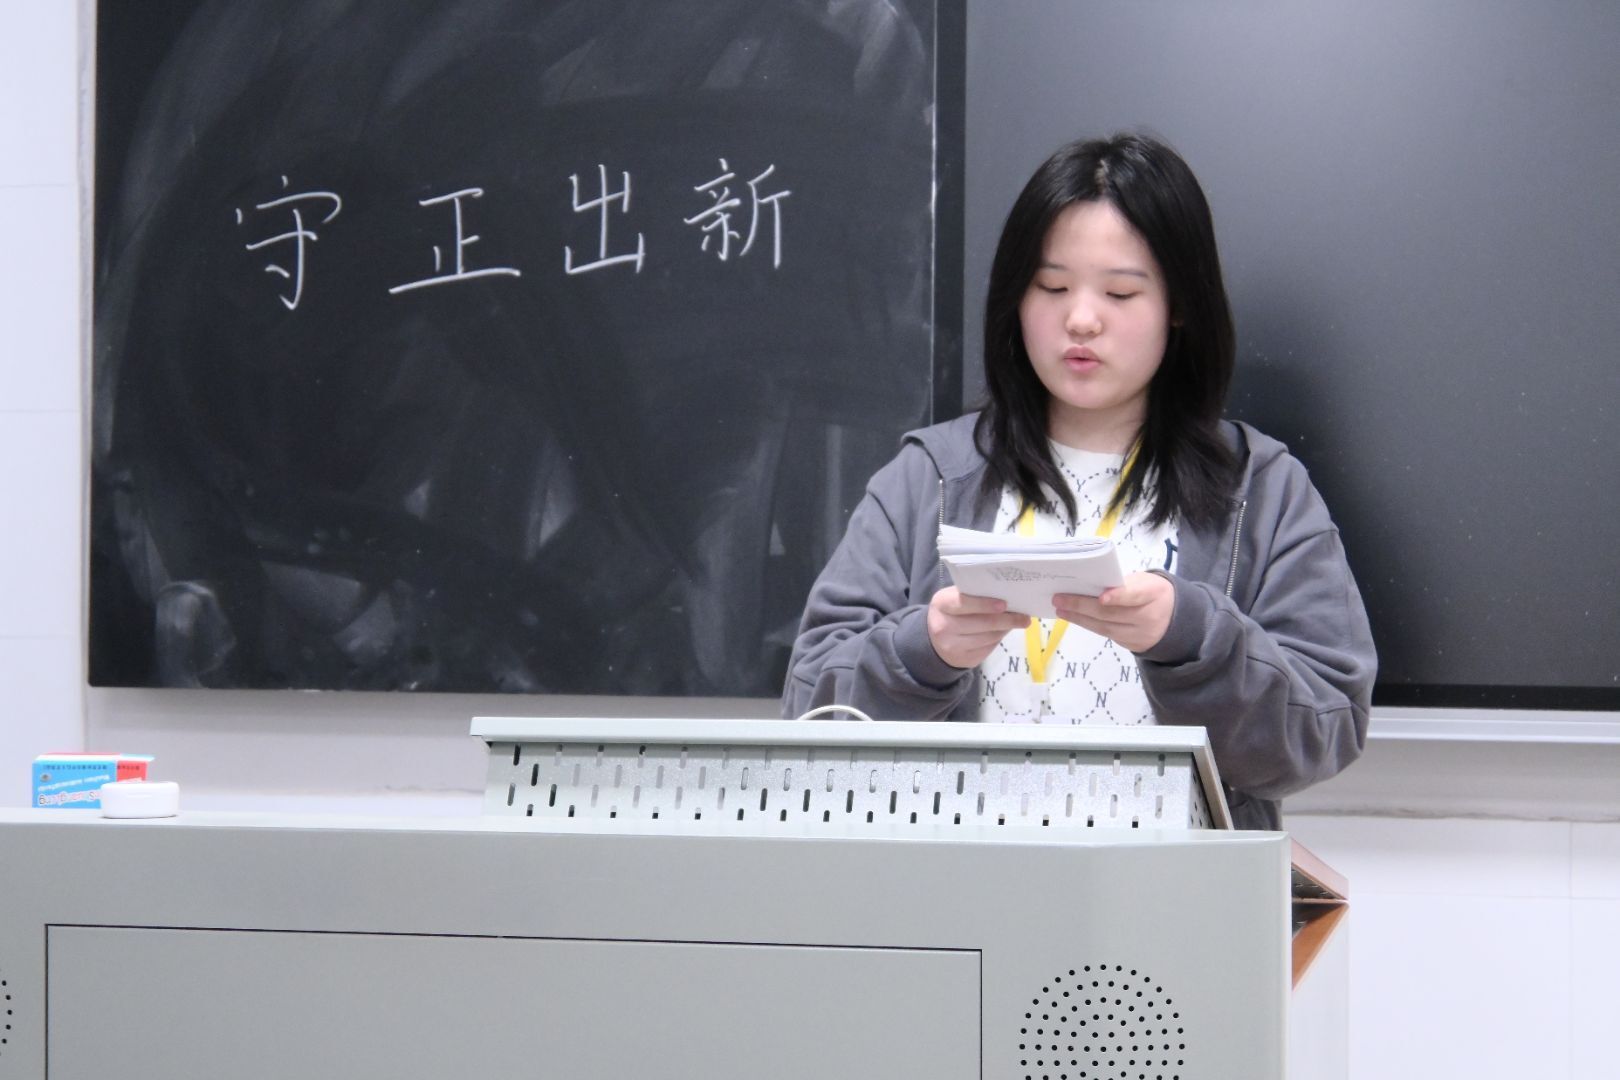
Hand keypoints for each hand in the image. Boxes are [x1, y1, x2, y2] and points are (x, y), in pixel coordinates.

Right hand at [927, 587, 1030, 669]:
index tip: (1004, 604)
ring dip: (1005, 629)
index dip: (984, 604)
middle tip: (1024, 617)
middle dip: (1007, 619)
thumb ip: (974, 595)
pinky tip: (1002, 632)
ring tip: (1017, 622)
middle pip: (982, 623)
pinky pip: (989, 648)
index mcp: (942, 605)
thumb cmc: (951, 613)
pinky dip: (999, 638)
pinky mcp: (964, 660)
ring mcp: (953, 646)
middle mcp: (943, 627)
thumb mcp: (954, 598)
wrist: (934, 641)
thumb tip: (1008, 597)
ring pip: (989, 637)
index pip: (963, 603)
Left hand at [1053, 571, 1174, 653]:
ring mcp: (1140, 634)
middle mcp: (1148, 617)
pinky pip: (1107, 634)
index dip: (1118, 596)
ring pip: (1105, 627)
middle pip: (1112, 613)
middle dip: (1082, 606)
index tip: (1101, 597)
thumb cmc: (1152, 592)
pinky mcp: (1131, 645)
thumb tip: (1089, 585)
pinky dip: (1088, 625)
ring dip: (1079, 618)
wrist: (1174, 618)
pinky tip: (1074, 617)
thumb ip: (1123, 583)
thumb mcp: (1145, 581)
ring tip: (1061, 609)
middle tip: (1059, 598)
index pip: (1135, 595)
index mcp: (1154, 593)